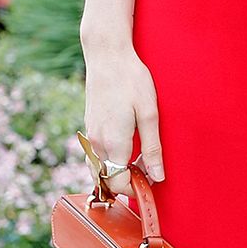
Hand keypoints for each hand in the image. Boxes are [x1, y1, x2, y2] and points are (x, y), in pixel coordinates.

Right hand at [83, 47, 164, 191]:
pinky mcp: (89, 127)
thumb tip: (157, 176)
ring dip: (117, 172)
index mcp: (113, 142)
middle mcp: (96, 143)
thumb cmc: (132, 81)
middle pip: (107, 179)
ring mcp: (89, 135)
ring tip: (141, 161)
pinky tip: (128, 149)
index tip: (152, 185)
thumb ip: (152, 148)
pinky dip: (110, 160)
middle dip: (127, 182)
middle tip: (151, 173)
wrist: (107, 57)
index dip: (135, 190)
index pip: (118, 183)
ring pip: (99, 168)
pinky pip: (96, 155)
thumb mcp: (150, 114)